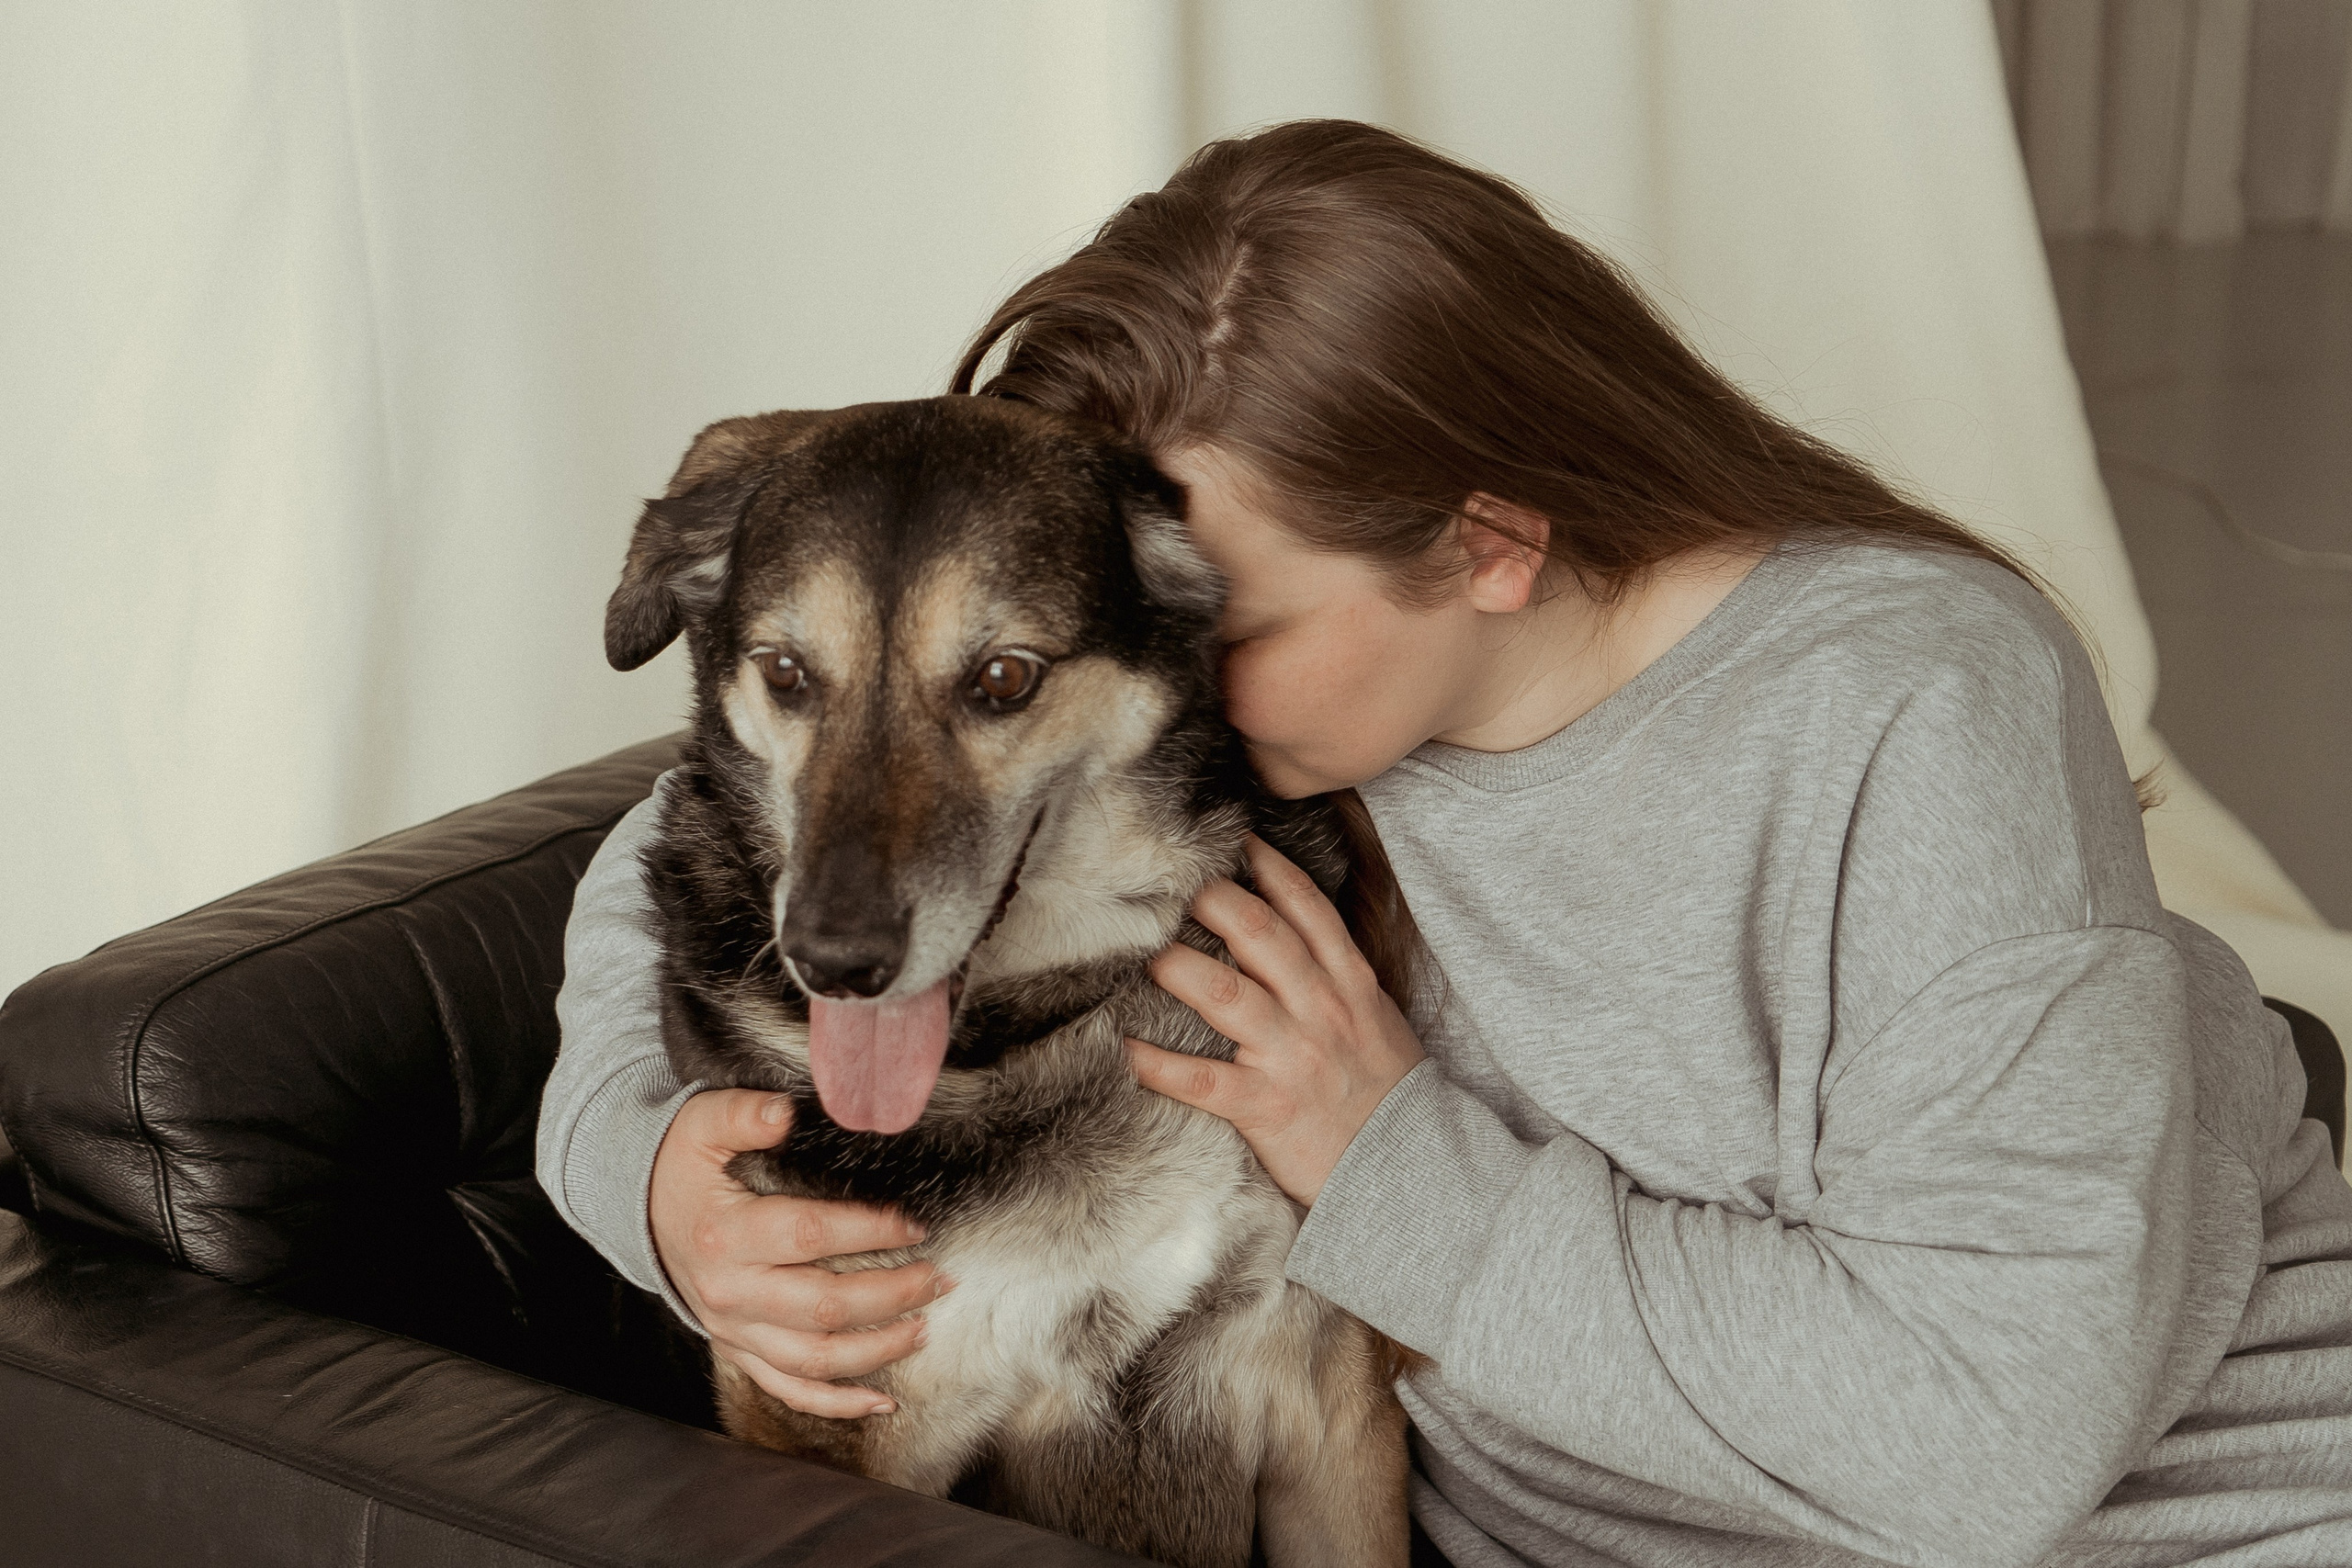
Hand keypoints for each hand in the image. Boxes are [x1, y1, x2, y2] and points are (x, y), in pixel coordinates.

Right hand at [649, 1088, 951, 1418]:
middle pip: (822, 1307)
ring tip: (924, 1328)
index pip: (810, 1236)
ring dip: (876, 1350)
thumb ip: (743, 1114)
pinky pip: (788, 1389)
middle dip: (891, 1296)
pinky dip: (836, 1404)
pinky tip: (881, 1402)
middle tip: (938, 1279)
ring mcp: (734, 1329)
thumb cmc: (680, 1165)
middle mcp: (730, 1292)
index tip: (915, 1225)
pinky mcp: (738, 1350)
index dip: (868, 1232)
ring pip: (813, 1359)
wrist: (639, 1211)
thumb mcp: (701, 1124)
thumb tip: (784, 1113)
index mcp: (725, 1235)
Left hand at [1126, 834, 1424, 1204]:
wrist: (1413, 1168)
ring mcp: (1291, 1056)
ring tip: (1144, 953)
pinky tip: (1124, 1050)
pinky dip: (1158, 1065)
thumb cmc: (1389, 1093)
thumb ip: (1339, 977)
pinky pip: (1202, 1080)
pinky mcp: (1266, 1107)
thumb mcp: (1378, 1020)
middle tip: (1173, 883)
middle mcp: (1319, 1009)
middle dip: (1213, 902)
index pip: (1308, 910)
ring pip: (1225, 995)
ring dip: (1178, 968)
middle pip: (1259, 935)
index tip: (1239, 843)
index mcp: (1348, 984)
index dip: (1271, 871)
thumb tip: (1296, 938)